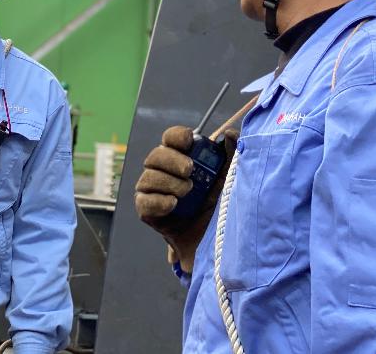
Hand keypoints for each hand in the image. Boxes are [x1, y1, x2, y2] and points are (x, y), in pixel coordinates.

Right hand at [135, 125, 237, 273]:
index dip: (176, 136)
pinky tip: (173, 204)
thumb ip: (232, 153)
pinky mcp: (148, 212)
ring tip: (188, 192)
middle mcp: (164, 172)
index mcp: (182, 158)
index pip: (170, 138)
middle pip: (156, 155)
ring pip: (147, 177)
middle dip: (172, 160)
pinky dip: (158, 200)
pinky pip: (143, 201)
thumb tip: (230, 133)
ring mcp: (154, 192)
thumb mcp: (231, 177)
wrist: (218, 242)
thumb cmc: (222, 205)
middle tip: (190, 170)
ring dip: (168, 182)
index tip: (190, 141)